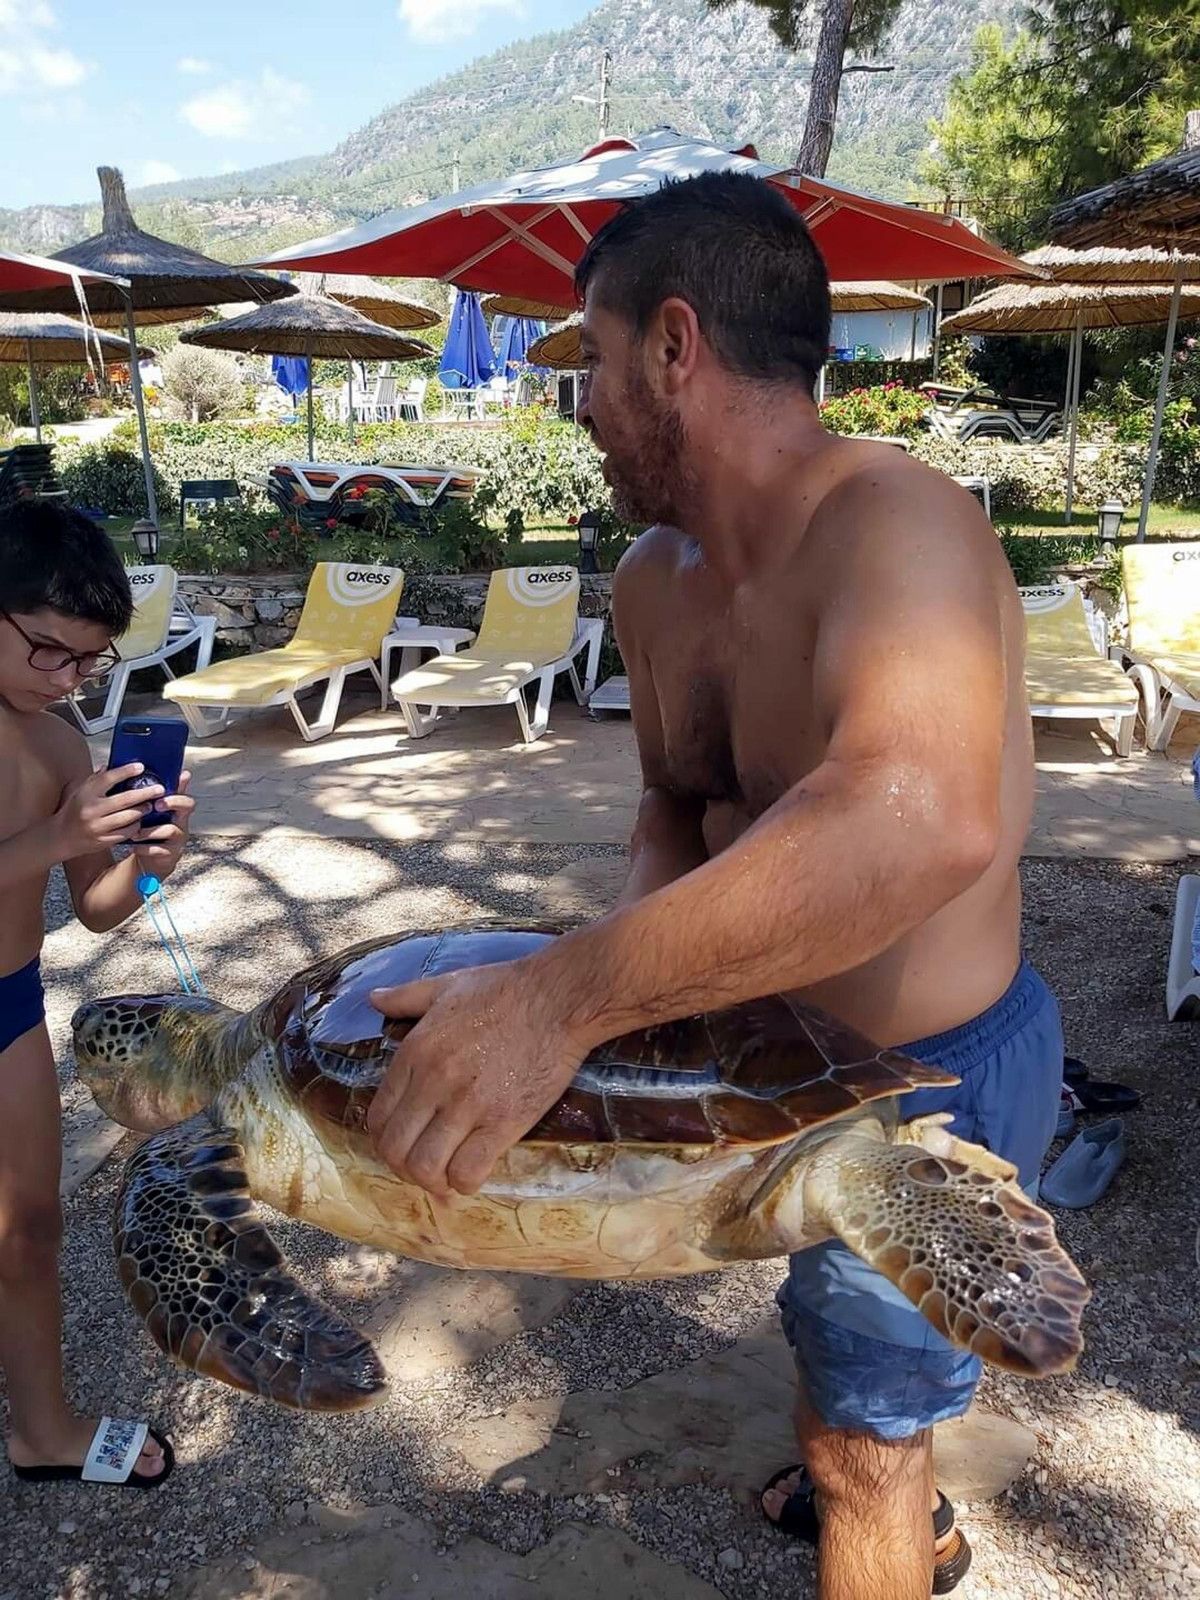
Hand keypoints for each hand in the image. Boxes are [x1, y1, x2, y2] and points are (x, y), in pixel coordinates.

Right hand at [54, 762, 164, 857]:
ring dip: (143, 810)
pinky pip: (127, 832)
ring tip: (150, 805)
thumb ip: (96, 779)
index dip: (126, 771)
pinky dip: (136, 826)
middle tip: (159, 789)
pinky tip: (139, 820)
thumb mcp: (80, 791)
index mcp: (85, 794)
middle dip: (145, 793)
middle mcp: (91, 810)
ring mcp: (98, 827)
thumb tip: (112, 764)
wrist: (60, 837)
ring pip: (129, 817)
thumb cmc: (74, 810)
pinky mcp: (103, 841)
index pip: (108, 779)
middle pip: (125, 799)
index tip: (141, 767)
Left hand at [132, 771, 194, 877]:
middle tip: (156, 805)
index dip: (177, 793)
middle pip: (187, 808)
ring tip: (135, 832)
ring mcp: (178, 839)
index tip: (161, 793)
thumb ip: (158, 795)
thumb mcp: (156, 814)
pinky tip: (134, 846)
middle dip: (172, 803)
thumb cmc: (152, 831)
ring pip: (170, 830)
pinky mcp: (170, 854)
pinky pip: (159, 850)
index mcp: (177, 811)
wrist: (150, 859)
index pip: (187, 797)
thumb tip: (156, 773)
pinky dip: (144, 848)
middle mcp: (181, 823)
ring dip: (150, 830)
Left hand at [367, 957, 591, 1196]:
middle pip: (395, 1149)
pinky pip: (468, 1171)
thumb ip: (406, 997)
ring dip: (433, 1182)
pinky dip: (465, 1183)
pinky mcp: (503, 1122)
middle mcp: (433, 1082)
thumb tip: (374, 999)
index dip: (384, 1141)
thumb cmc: (505, 989)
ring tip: (446, 1178)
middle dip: (404, 1168)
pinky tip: (473, 1174)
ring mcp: (468, 1105)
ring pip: (426, 1167)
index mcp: (415, 1052)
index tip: (403, 1145)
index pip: (378, 1117)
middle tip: (424, 1169)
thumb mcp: (447, 986)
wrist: (558, 998)